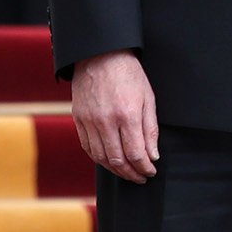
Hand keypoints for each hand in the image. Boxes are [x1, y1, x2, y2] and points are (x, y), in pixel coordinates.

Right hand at [72, 50, 158, 182]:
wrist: (100, 54)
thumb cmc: (128, 74)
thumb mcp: (148, 97)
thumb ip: (150, 129)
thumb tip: (152, 155)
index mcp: (127, 114)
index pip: (136, 154)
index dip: (145, 168)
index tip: (151, 171)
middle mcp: (106, 121)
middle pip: (118, 160)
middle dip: (131, 174)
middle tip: (140, 177)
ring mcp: (90, 121)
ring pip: (101, 158)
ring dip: (115, 170)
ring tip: (126, 172)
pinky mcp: (78, 119)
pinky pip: (87, 147)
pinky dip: (99, 158)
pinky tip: (109, 160)